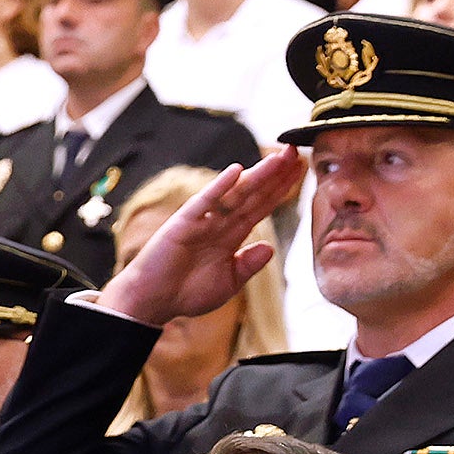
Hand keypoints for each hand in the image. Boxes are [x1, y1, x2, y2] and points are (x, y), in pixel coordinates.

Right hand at [98, 150, 304, 327]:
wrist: (153, 302)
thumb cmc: (186, 293)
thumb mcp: (228, 283)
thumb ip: (248, 265)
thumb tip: (270, 248)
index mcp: (231, 235)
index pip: (261, 207)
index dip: (280, 190)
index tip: (300, 172)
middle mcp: (219, 223)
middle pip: (253, 194)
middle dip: (275, 174)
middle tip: (296, 152)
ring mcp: (202, 221)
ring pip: (235, 194)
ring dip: (257, 176)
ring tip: (278, 159)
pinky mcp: (184, 223)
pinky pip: (205, 202)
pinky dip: (219, 186)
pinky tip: (236, 171)